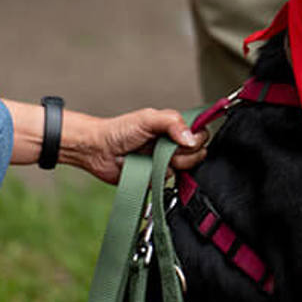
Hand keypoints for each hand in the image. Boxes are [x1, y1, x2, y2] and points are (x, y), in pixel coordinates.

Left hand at [72, 108, 207, 184]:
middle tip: (163, 148)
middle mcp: (173, 145)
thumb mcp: (148, 118)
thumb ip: (172, 122)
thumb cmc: (119, 130)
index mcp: (175, 128)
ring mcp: (166, 163)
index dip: (196, 139)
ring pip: (184, 170)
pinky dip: (158, 178)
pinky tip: (148, 170)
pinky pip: (168, 183)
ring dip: (169, 165)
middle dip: (182, 154)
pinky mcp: (156, 179)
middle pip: (197, 154)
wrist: (99, 151)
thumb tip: (191, 137)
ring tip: (152, 157)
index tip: (182, 139)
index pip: (201, 134)